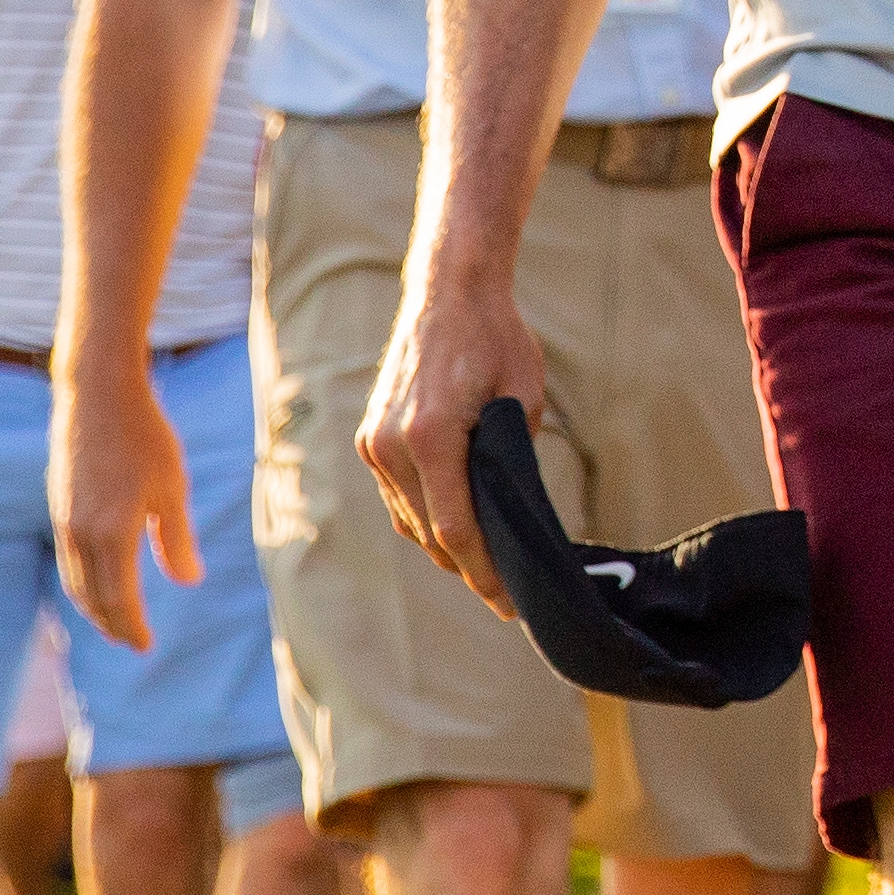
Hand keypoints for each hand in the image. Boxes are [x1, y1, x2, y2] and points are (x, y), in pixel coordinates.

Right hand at [52, 370, 194, 652]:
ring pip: (75, 580)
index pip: (119, 599)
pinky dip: (83, 580)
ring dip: (94, 606)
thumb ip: (177, 540)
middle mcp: (80, 534)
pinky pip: (69, 558)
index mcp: (111, 534)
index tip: (145, 645)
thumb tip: (188, 582)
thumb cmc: (145, 437)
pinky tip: (99, 579)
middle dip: (112, 624)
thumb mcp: (172, 488)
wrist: (98, 395)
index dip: (132, 627)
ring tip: (115, 619)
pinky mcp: (59, 505)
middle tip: (132, 641)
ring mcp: (64, 519)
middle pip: (92, 597)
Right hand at [355, 253, 551, 617]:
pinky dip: (424, 518)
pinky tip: (453, 534)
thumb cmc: (498, 339)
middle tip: (504, 597)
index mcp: (431, 437)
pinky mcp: (371, 437)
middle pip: (428, 533)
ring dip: (443, 548)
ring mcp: (375, 443)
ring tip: (484, 572)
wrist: (450, 291)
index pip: (455, 528)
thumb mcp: (522, 400)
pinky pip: (398, 496)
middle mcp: (392, 446)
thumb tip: (512, 518)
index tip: (506, 603)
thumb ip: (511, 462)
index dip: (482, 572)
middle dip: (467, 569)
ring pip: (408, 520)